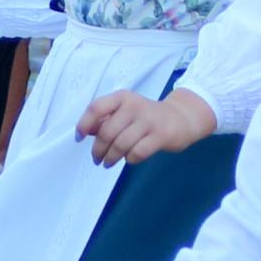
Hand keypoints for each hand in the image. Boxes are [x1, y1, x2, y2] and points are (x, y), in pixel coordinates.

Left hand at [77, 85, 214, 165]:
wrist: (181, 118)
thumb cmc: (146, 117)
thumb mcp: (125, 111)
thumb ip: (105, 119)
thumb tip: (84, 131)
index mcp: (122, 97)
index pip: (96, 107)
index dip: (83, 124)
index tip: (79, 138)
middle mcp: (134, 106)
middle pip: (106, 132)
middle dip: (98, 150)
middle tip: (96, 159)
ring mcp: (148, 120)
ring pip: (120, 145)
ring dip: (110, 158)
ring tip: (108, 163)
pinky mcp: (160, 136)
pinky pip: (136, 153)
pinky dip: (129, 159)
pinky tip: (129, 158)